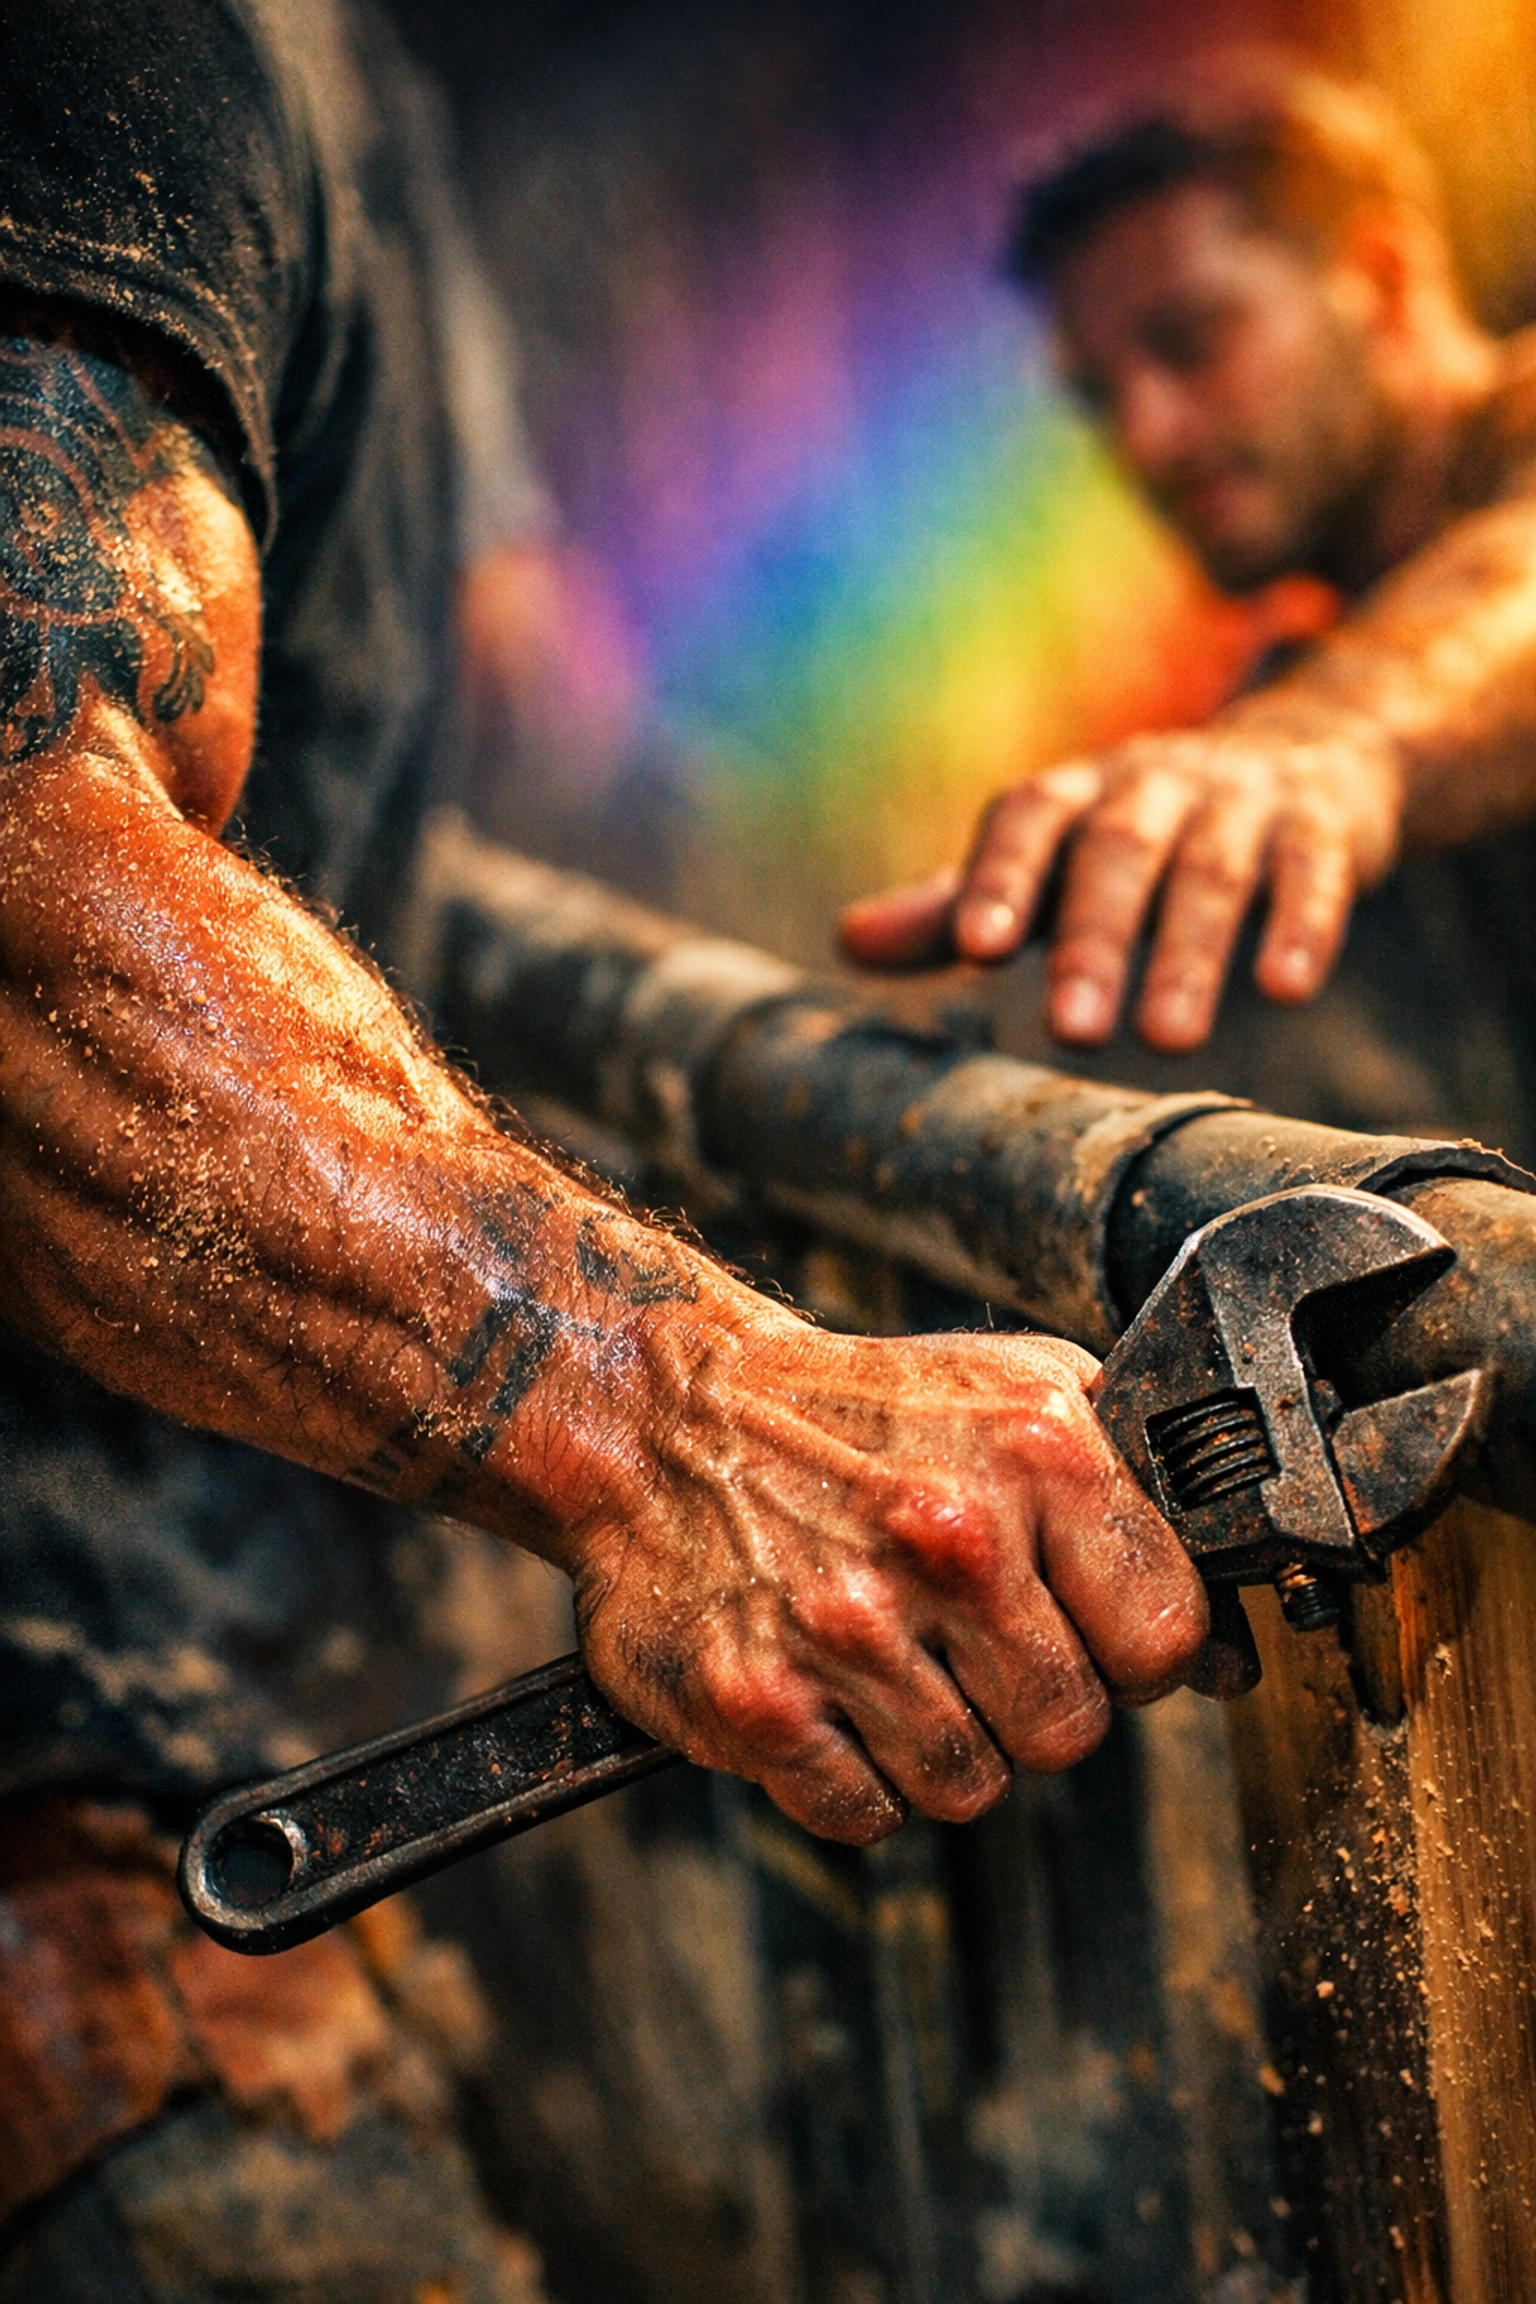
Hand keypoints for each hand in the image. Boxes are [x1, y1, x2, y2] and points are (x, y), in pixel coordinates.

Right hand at [563, 1312, 1208, 1843]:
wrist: (666, 1417)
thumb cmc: (854, 1415)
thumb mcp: (1016, 1399)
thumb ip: (1134, 1509)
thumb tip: (1234, 1657)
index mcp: (1034, 1451)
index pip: (1165, 1639)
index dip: (1129, 1653)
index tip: (1080, 1629)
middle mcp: (948, 1536)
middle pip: (1068, 1732)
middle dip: (1026, 1702)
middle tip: (961, 1637)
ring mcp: (845, 1624)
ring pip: (968, 1785)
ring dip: (935, 1741)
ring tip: (886, 1651)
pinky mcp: (755, 1700)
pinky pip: (864, 1813)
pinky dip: (848, 1773)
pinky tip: (826, 1689)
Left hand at [839, 719, 1402, 1050]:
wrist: (1299, 761)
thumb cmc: (1136, 835)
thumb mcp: (1047, 862)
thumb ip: (956, 904)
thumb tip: (847, 942)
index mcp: (1072, 797)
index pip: (1026, 821)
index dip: (999, 878)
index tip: (977, 949)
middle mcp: (1151, 788)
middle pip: (1117, 853)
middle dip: (1094, 941)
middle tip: (1073, 1032)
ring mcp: (1239, 805)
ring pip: (1212, 871)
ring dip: (1190, 953)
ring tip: (1168, 1041)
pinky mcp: (1321, 830)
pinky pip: (1312, 872)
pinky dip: (1300, 925)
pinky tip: (1283, 987)